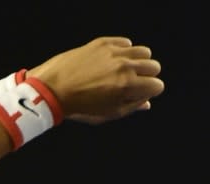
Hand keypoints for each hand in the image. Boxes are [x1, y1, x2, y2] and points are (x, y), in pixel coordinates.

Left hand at [28, 36, 164, 123]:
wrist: (52, 89)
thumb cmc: (79, 106)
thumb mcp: (108, 114)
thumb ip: (131, 107)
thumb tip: (146, 103)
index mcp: (127, 86)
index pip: (157, 85)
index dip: (150, 92)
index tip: (140, 94)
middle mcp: (124, 66)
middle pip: (154, 66)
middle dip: (147, 76)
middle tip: (133, 83)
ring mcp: (113, 52)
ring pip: (143, 51)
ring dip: (138, 61)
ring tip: (125, 70)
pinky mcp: (102, 43)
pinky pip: (125, 42)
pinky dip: (124, 50)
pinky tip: (113, 60)